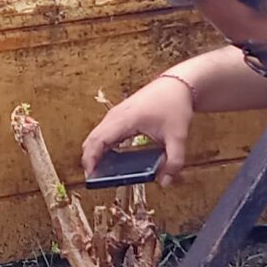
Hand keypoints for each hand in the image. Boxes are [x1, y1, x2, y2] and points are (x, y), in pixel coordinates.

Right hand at [80, 73, 194, 185]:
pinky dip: (101, 146)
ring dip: (94, 152)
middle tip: (94, 180)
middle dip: (89, 159)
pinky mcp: (120, 115)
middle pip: (92, 139)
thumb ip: (174, 161)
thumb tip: (164, 182)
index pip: (98, 140)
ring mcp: (116, 114)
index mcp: (126, 119)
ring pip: (96, 135)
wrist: (177, 84)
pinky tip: (109, 159)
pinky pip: (103, 132)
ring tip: (99, 173)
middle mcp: (116, 116)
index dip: (90, 158)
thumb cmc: (175, 105)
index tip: (90, 176)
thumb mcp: (178, 136)